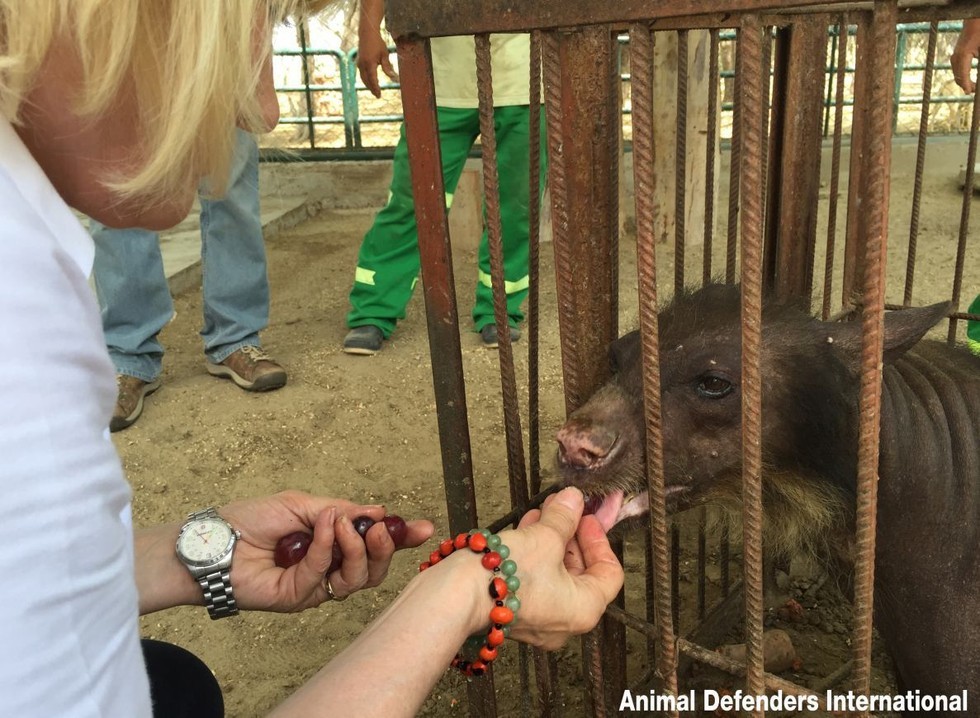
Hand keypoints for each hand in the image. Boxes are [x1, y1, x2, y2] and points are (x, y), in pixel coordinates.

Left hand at [220, 490, 432, 610]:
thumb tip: (379, 510)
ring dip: (358, 549)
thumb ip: (342, 510)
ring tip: (347, 525)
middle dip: (386, 548)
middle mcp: (329, 567)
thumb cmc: (250, 519)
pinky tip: (321, 528)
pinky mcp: (299, 599)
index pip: (373, 545)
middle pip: (375, 570)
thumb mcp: (303, 504)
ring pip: (359, 580)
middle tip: (381, 528)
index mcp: (332, 543)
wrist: (214, 541)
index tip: (423, 527)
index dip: (400, 539)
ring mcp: (315, 586)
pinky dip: (327, 548)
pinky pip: (325, 576)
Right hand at [357, 25, 398, 97]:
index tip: (379, 95)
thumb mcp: (385, 54)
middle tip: (377, 95)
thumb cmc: (377, 43)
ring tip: (374, 90)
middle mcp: (362, 65)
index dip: (376, 88)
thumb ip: (387, 67)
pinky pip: (362, 74)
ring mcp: (359, 63)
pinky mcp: (358, 62)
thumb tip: (393, 78)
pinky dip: (366, 79)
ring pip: (363, 78)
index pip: (373, 80)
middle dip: (372, 88)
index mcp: (369, 63)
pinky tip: (370, 81)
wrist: (367, 33)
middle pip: (367, 81)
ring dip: (368, 85)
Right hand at [496, 487, 623, 650]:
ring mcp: (538, 620)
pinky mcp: (514, 612)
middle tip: (565, 508)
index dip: (599, 539)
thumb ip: (564, 517)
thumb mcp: (544, 536)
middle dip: (571, 535)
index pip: (609, 573)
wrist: (455, 595)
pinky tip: (525, 528)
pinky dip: (535, 555)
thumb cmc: (503, 574)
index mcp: (584, 610)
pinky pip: (534, 581)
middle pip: (581, 572)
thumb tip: (574, 499)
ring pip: (555, 575)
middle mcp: (564, 622)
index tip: (587, 516)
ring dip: (552, 540)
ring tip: (543, 511)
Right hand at [951, 19, 979, 92]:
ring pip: (957, 74)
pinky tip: (968, 79)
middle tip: (973, 92)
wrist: (973, 22)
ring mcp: (954, 56)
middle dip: (965, 85)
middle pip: (958, 77)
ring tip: (971, 88)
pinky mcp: (955, 56)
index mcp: (963, 55)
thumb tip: (977, 78)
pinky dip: (962, 76)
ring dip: (963, 81)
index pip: (963, 75)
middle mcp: (955, 57)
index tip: (969, 93)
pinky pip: (957, 69)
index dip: (966, 85)